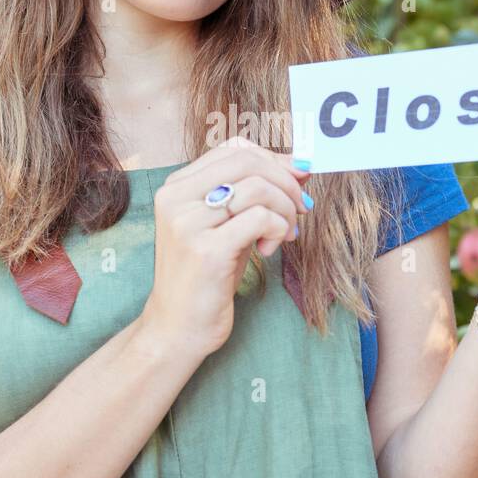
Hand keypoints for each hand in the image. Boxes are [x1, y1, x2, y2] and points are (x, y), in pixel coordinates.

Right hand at [140, 136, 312, 357]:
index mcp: (176, 187)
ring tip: (286, 234)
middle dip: (285, 182)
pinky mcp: (207, 250)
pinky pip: (261, 219)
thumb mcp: (225, 226)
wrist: (177, 327)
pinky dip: (278, 230)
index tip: (296, 179)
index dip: (272, 159)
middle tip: (301, 207)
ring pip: (257, 188)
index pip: (232, 149)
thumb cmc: (206, 276)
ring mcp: (188, 223)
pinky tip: (269, 250)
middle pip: (246, 162)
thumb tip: (300, 167)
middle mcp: (176, 198)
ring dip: (285, 210)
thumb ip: (252, 195)